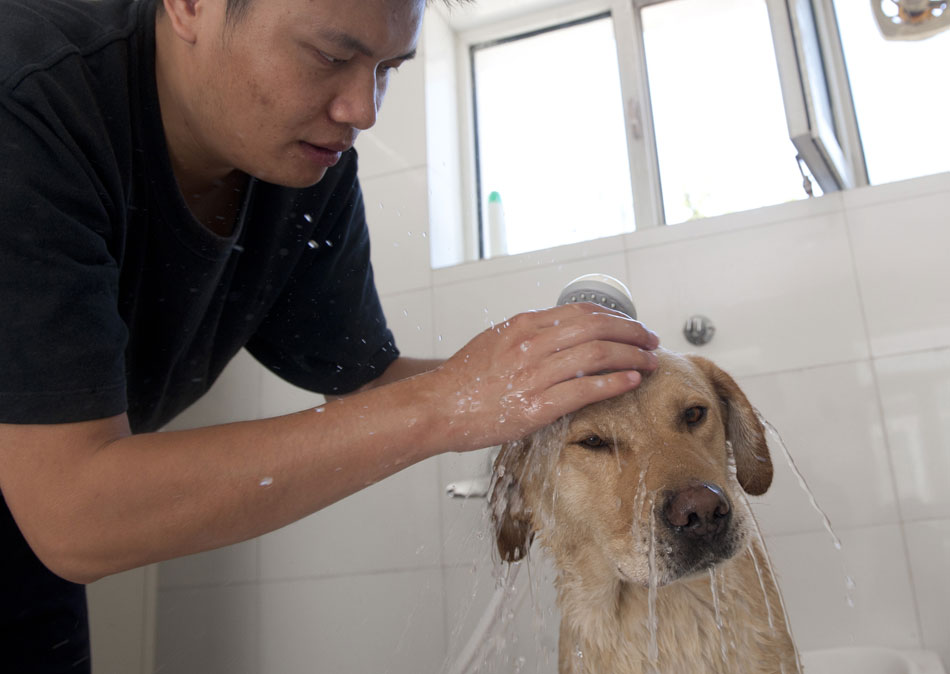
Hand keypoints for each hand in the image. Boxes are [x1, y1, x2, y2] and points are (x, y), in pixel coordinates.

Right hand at [426, 302, 659, 450]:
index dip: (616, 317)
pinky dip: (615, 382)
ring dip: (632, 357)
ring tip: (649, 362)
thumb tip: (562, 334)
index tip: (631, 325)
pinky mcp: (537, 406)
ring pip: (598, 355)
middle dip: (632, 332)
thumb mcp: (495, 342)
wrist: (436, 408)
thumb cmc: (463, 381)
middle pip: (598, 328)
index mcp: (523, 326)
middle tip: (650, 340)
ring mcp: (535, 375)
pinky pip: (586, 389)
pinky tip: (632, 381)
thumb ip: (528, 336)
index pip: (582, 312)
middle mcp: (532, 344)